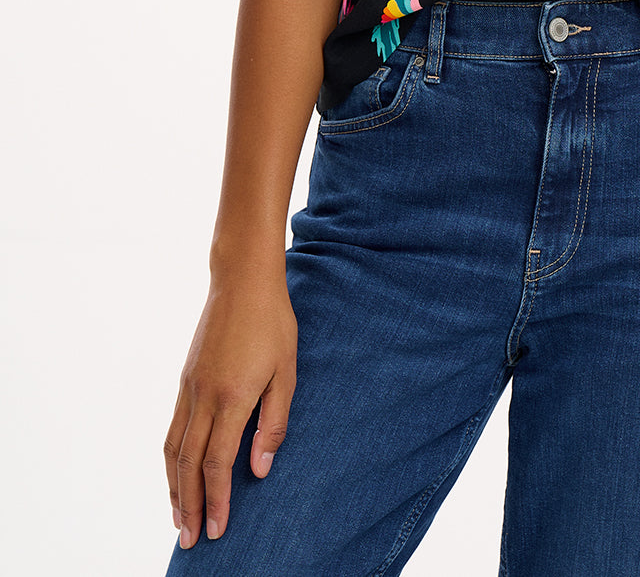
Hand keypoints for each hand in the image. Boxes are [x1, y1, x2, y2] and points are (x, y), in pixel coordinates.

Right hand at [163, 274, 297, 547]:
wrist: (242, 280)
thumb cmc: (272, 323)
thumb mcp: (286, 372)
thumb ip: (273, 424)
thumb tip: (260, 470)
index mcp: (232, 397)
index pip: (217, 463)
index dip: (216, 500)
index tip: (217, 530)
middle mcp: (203, 396)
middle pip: (188, 464)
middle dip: (188, 506)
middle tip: (189, 541)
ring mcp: (189, 387)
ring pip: (173, 449)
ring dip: (173, 487)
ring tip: (176, 517)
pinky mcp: (184, 378)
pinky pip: (172, 428)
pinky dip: (171, 459)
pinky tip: (177, 472)